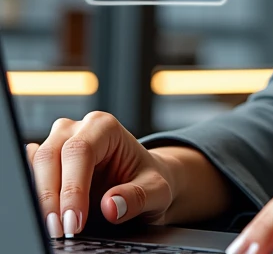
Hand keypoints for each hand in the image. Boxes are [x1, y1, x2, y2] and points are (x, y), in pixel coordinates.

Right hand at [25, 111, 224, 237]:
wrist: (142, 181)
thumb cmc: (148, 181)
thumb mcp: (156, 191)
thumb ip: (138, 197)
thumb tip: (111, 206)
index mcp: (105, 127)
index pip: (80, 152)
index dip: (73, 188)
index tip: (75, 223)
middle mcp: (78, 129)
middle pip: (51, 155)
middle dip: (51, 197)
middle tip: (59, 231)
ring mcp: (58, 142)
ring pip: (35, 164)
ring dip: (38, 198)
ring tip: (52, 229)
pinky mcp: (46, 162)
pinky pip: (29, 172)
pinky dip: (32, 194)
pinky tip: (42, 214)